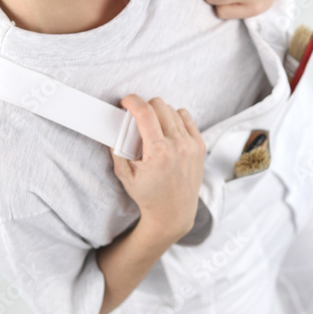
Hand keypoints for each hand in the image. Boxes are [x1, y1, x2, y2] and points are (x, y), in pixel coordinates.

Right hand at [109, 95, 205, 240]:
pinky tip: (167, 129)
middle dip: (144, 107)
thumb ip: (116, 149)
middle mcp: (178, 145)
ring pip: (172, 109)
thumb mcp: (124, 175)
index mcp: (158, 152)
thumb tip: (113, 127)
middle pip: (159, 105)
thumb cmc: (148, 195)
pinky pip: (186, 117)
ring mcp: (191, 145)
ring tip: (152, 128)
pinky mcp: (199, 145)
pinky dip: (174, 118)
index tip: (125, 102)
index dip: (132, 100)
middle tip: (136, 119)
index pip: (145, 112)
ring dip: (159, 113)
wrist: (174, 212)